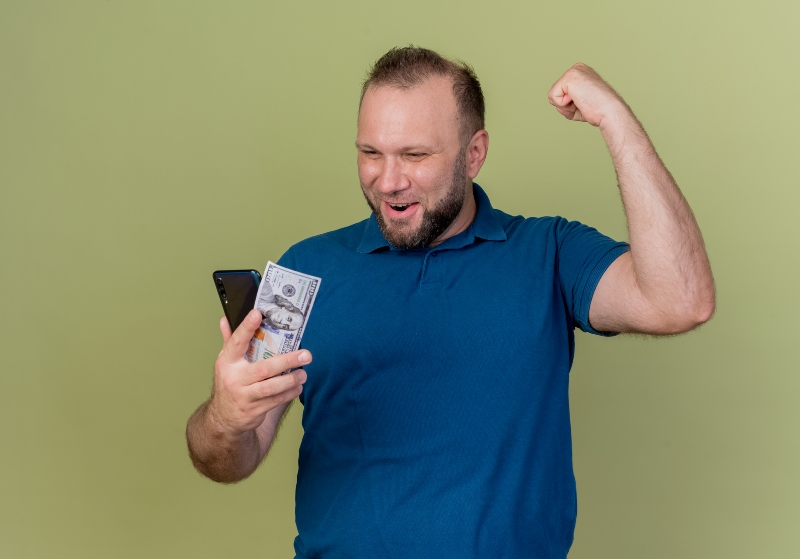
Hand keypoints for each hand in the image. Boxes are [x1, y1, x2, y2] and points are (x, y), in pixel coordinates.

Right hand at [207, 309, 310, 434]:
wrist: (222, 419)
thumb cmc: (229, 383)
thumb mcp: (226, 362)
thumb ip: (228, 341)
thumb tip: (225, 319)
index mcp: (227, 362)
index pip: (236, 342)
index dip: (246, 327)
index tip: (258, 314)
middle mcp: (234, 378)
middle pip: (264, 368)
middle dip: (287, 361)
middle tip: (305, 354)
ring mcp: (244, 396)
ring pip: (272, 387)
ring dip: (291, 380)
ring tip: (303, 374)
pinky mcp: (254, 410)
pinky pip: (275, 400)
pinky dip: (289, 393)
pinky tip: (298, 387)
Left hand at [547, 63, 628, 127]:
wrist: (609, 111)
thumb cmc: (598, 110)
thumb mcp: (579, 105)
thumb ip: (565, 102)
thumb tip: (552, 100)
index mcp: (581, 73)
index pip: (562, 92)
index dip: (570, 104)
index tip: (587, 103)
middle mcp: (577, 68)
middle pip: (556, 93)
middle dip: (566, 105)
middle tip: (584, 104)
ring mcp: (573, 71)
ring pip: (553, 95)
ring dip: (565, 106)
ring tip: (582, 103)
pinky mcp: (569, 77)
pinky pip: (552, 97)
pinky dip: (563, 105)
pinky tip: (578, 100)